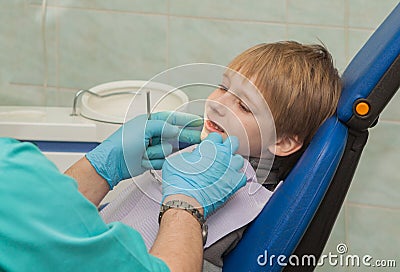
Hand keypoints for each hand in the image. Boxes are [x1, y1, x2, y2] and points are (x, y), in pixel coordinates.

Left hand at [86, 111, 202, 188]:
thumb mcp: (144, 128)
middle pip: (176, 135)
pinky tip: (145, 160)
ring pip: (169, 150)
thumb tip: (175, 129)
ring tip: (145, 153)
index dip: (187, 120)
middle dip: (185, 137)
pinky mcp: (153, 159)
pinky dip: (155, 161)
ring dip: (159, 152)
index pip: (173, 118)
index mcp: (151, 122)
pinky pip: (163, 161)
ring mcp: (154, 147)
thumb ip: (163, 126)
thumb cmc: (122, 143)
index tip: (199, 122)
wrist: (113, 163)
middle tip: (200, 139)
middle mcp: (154, 134)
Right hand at [161, 133, 246, 217]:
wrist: (185, 201)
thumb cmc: (179, 182)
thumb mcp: (176, 160)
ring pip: (239, 160)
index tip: (210, 146)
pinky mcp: (234, 184)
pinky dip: (237, 178)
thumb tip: (190, 156)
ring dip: (233, 162)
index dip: (212, 141)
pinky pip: (242, 177)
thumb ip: (188, 155)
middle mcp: (222, 155)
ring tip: (226, 168)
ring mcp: (230, 169)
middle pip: (233, 142)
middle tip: (221, 153)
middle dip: (228, 146)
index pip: (216, 136)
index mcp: (209, 147)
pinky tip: (230, 180)